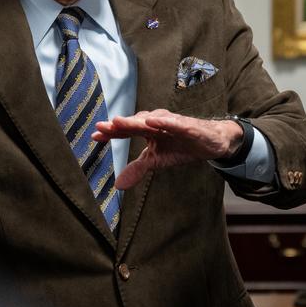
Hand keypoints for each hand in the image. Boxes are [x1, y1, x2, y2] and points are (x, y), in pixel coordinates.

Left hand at [93, 109, 243, 189]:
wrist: (211, 144)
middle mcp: (157, 122)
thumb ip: (137, 168)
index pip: (126, 130)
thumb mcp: (157, 160)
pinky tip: (152, 122)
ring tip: (119, 122)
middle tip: (102, 127)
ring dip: (135, 121)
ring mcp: (172, 123)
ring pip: (151, 120)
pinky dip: (163, 122)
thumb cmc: (181, 146)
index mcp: (148, 130)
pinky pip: (174, 123)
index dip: (111, 133)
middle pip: (135, 123)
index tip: (95, 136)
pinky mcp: (187, 126)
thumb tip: (118, 185)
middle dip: (118, 125)